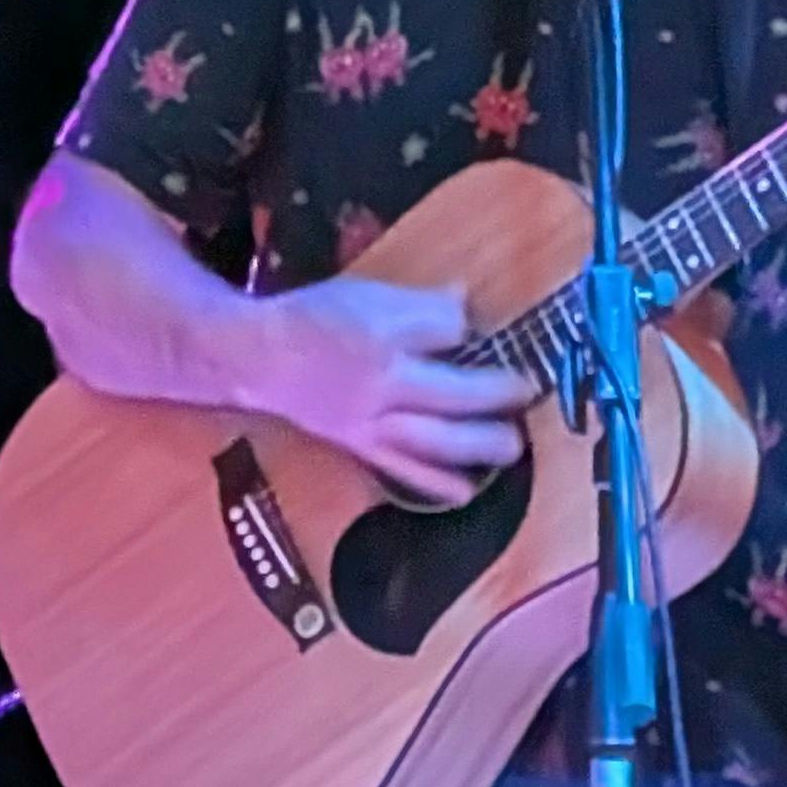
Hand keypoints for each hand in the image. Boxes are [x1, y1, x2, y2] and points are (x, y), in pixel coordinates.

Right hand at [247, 275, 538, 508]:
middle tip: (528, 395)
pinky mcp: (359, 447)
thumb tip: (467, 305)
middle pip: (449, 399)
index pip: (446, 336)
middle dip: (493, 400)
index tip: (494, 339)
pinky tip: (465, 491)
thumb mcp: (367, 295)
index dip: (474, 336)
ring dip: (476, 447)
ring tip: (512, 446)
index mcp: (384, 344)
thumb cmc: (313, 319)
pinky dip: (434, 484)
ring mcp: (371, 425)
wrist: (258, 358)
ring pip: (430, 442)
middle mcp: (381, 391)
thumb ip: (421, 306)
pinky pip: (402, 469)